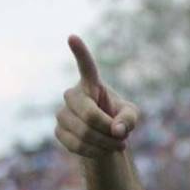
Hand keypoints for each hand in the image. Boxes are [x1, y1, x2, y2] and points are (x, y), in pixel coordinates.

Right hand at [54, 35, 139, 158]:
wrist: (102, 136)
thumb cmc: (118, 119)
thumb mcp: (131, 116)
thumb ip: (129, 119)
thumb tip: (117, 130)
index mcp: (91, 83)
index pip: (85, 66)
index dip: (80, 52)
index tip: (73, 37)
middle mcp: (72, 94)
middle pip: (89, 116)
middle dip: (108, 132)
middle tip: (123, 139)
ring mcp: (62, 112)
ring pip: (83, 133)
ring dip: (105, 144)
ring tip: (117, 145)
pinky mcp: (58, 130)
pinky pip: (76, 145)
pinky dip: (94, 152)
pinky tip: (101, 150)